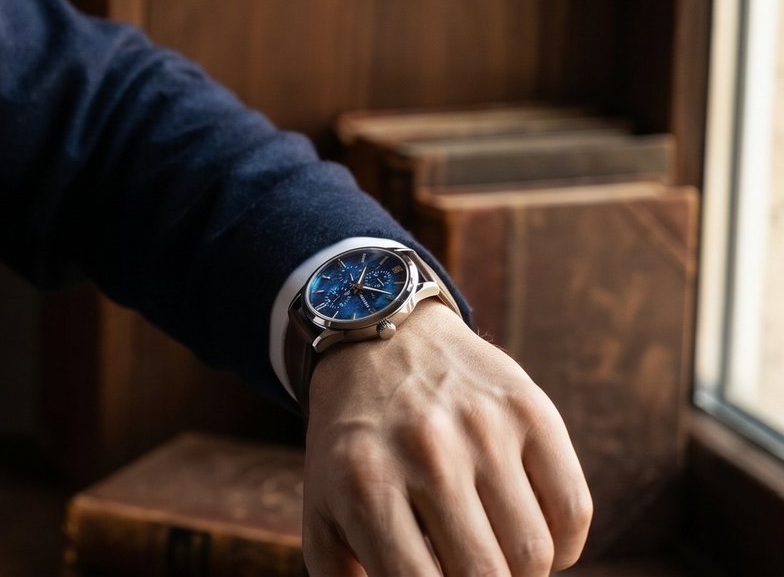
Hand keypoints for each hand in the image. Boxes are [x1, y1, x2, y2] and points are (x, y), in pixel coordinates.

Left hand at [301, 302, 591, 575]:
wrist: (382, 344)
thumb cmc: (355, 450)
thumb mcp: (323, 509)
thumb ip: (343, 576)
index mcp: (365, 482)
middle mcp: (425, 450)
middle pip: (486, 576)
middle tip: (470, 572)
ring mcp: (482, 426)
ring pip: (535, 553)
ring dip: (522, 574)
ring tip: (495, 558)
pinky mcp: (530, 409)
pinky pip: (574, 511)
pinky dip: (562, 547)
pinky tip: (532, 540)